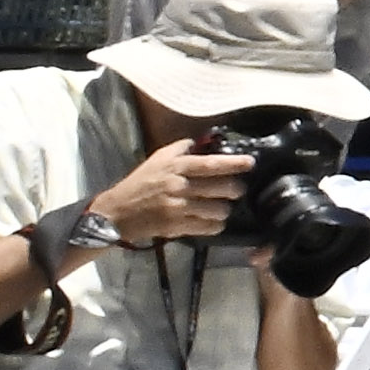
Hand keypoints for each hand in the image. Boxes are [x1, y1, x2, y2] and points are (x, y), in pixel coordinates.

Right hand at [93, 138, 257, 246]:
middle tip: (236, 190)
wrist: (118, 212)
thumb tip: (202, 142)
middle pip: (221, 187)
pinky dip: (215, 225)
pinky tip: (214, 222)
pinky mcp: (177, 226)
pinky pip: (208, 227)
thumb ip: (181, 149)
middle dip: (234, 189)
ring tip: (222, 208)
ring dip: (224, 209)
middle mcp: (179, 186)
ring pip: (218, 209)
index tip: (251, 163)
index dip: (234, 163)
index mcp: (176, 167)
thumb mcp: (158, 159)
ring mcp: (179, 207)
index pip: (211, 164)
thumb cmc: (140, 183)